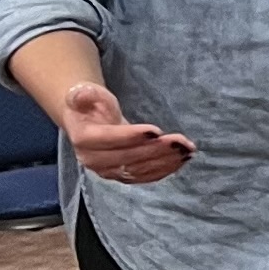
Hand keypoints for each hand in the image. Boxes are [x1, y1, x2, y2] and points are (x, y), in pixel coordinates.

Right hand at [63, 83, 195, 184]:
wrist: (89, 121)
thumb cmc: (89, 104)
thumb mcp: (84, 93)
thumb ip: (83, 94)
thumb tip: (81, 95)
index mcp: (83, 139)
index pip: (109, 140)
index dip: (132, 136)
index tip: (156, 131)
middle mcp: (94, 161)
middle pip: (128, 158)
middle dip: (156, 149)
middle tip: (179, 141)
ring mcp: (109, 171)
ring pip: (140, 170)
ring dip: (165, 161)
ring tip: (186, 150)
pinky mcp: (123, 176)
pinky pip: (146, 176)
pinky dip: (165, 169)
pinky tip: (182, 159)